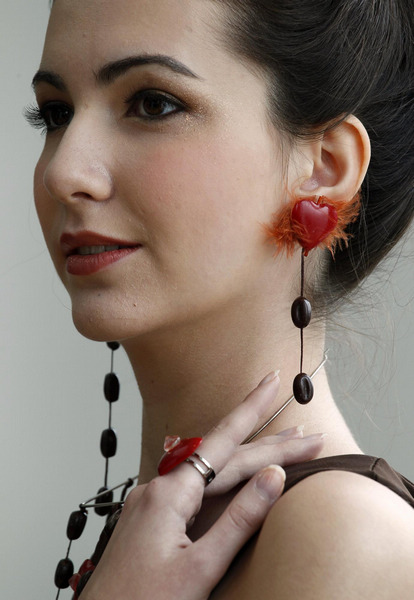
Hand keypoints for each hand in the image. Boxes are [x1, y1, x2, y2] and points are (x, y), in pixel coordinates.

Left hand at [81, 374, 324, 599]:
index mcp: (169, 494)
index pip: (225, 444)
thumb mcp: (200, 568)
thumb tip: (273, 476)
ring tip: (282, 445)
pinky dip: (222, 478)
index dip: (254, 411)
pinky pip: (193, 486)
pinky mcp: (151, 517)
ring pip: (208, 471)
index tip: (274, 383)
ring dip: (247, 458)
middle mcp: (158, 488)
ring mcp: (152, 502)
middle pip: (222, 457)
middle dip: (267, 443)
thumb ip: (239, 519)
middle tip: (307, 432)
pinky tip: (235, 473)